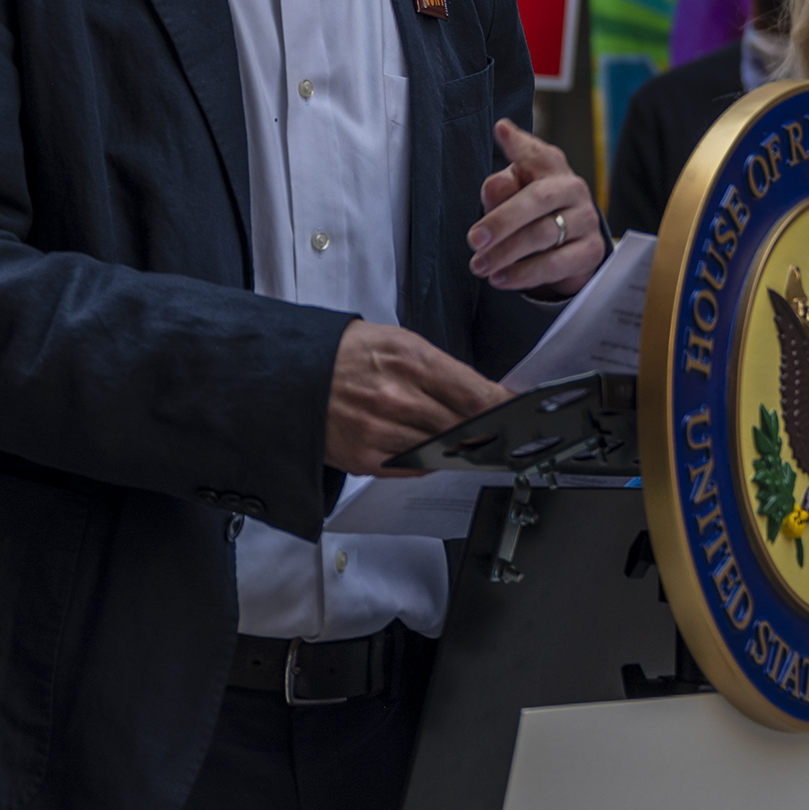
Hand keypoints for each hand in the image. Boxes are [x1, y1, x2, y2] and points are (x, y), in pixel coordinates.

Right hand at [324, 320, 507, 476]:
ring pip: (443, 450)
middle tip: (496, 429)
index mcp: (409, 360)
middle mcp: (397, 397)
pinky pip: (414, 468)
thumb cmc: (344, 353)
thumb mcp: (397, 341)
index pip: (477, 394)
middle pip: (465, 428)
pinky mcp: (365, 457)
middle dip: (486, 431)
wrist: (289, 372)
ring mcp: (381, 430)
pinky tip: (423, 444)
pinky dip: (427, 460)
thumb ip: (442, 370)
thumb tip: (483, 394)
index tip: (519, 412)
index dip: (506, 408)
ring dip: (456, 446)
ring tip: (456, 436)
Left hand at [467, 121, 604, 296]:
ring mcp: (586, 219)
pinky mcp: (591, 251)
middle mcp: (573, 188)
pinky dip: (525, 274)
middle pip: (537, 199)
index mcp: (551, 167)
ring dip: (507, 253)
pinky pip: (556, 264)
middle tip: (473, 240)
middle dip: (502, 221)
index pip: (536, 153)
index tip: (501, 130)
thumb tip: (495, 186)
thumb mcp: (512, 196)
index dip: (519, 144)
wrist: (569, 246)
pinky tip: (501, 279)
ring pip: (544, 235)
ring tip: (479, 266)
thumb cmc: (531, 212)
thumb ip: (501, 190)